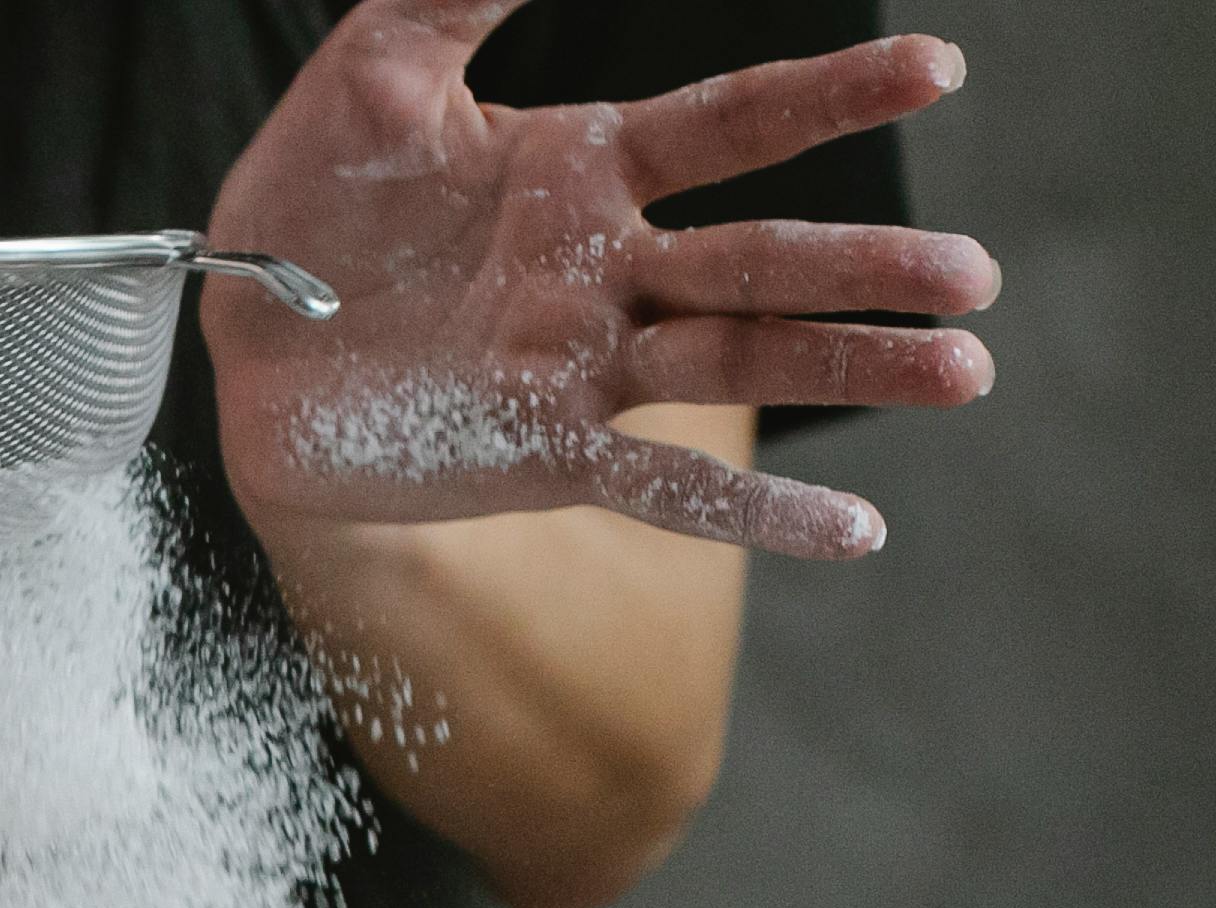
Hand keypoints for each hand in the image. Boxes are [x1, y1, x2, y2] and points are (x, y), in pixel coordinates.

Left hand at [207, 3, 997, 556]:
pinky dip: (754, 514)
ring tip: (962, 368)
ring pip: (740, 361)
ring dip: (850, 365)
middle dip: (870, 267)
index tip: (937, 63)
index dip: (831, 94)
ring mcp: (585, 367)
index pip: (733, 123)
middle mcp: (606, 269)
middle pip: (764, 258)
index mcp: (584, 167)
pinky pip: (664, 486)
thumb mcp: (378, 68)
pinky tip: (851, 536)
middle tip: (979, 273)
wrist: (236, 343)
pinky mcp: (544, 456)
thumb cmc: (309, 201)